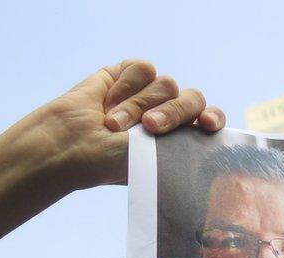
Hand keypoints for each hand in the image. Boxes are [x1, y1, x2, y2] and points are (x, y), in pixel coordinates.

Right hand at [19, 59, 224, 191]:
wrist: (70, 144)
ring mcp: (148, 94)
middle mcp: (168, 115)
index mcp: (179, 139)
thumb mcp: (153, 161)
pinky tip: (108, 102)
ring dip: (139, 105)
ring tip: (112, 124)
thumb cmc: (109, 163)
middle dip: (172, 114)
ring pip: (167, 84)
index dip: (213, 119)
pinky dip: (126, 85)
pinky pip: (143, 69)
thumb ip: (183, 146)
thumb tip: (209, 145)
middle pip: (192, 100)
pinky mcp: (128, 75)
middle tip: (148, 128)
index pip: (210, 122)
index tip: (207, 125)